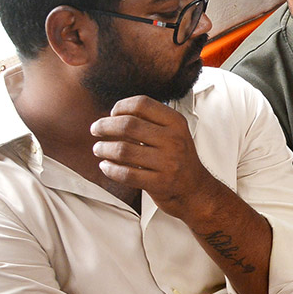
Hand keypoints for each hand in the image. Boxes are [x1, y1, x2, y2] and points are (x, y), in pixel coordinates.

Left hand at [90, 95, 213, 214]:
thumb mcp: (174, 133)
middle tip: (96, 129)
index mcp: (176, 123)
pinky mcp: (160, 183)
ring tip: (98, 148)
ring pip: (123, 150)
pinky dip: (110, 169)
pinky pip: (125, 174)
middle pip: (128, 125)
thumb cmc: (180, 159)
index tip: (112, 114)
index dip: (121, 106)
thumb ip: (151, 122)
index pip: (142, 104)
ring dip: (103, 148)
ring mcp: (168, 162)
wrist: (196, 189)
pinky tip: (106, 166)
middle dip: (105, 126)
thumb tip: (116, 114)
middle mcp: (174, 140)